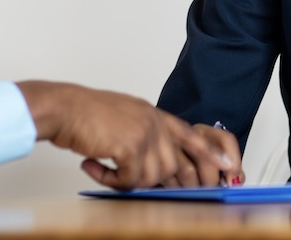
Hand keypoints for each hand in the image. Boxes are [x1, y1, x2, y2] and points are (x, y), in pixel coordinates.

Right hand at [16, 81, 239, 189]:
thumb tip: (154, 167)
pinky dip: (113, 181)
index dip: (210, 153)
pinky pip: (132, 179)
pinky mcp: (130, 145)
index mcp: (152, 113)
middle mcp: (152, 120)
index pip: (190, 134)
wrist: (62, 108)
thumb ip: (142, 135)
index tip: (228, 168)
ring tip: (105, 170)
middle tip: (133, 183)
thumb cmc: (84, 116)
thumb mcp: (122, 118)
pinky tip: (95, 167)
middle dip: (158, 182)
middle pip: (173, 164)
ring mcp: (144, 131)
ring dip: (128, 181)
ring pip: (154, 176)